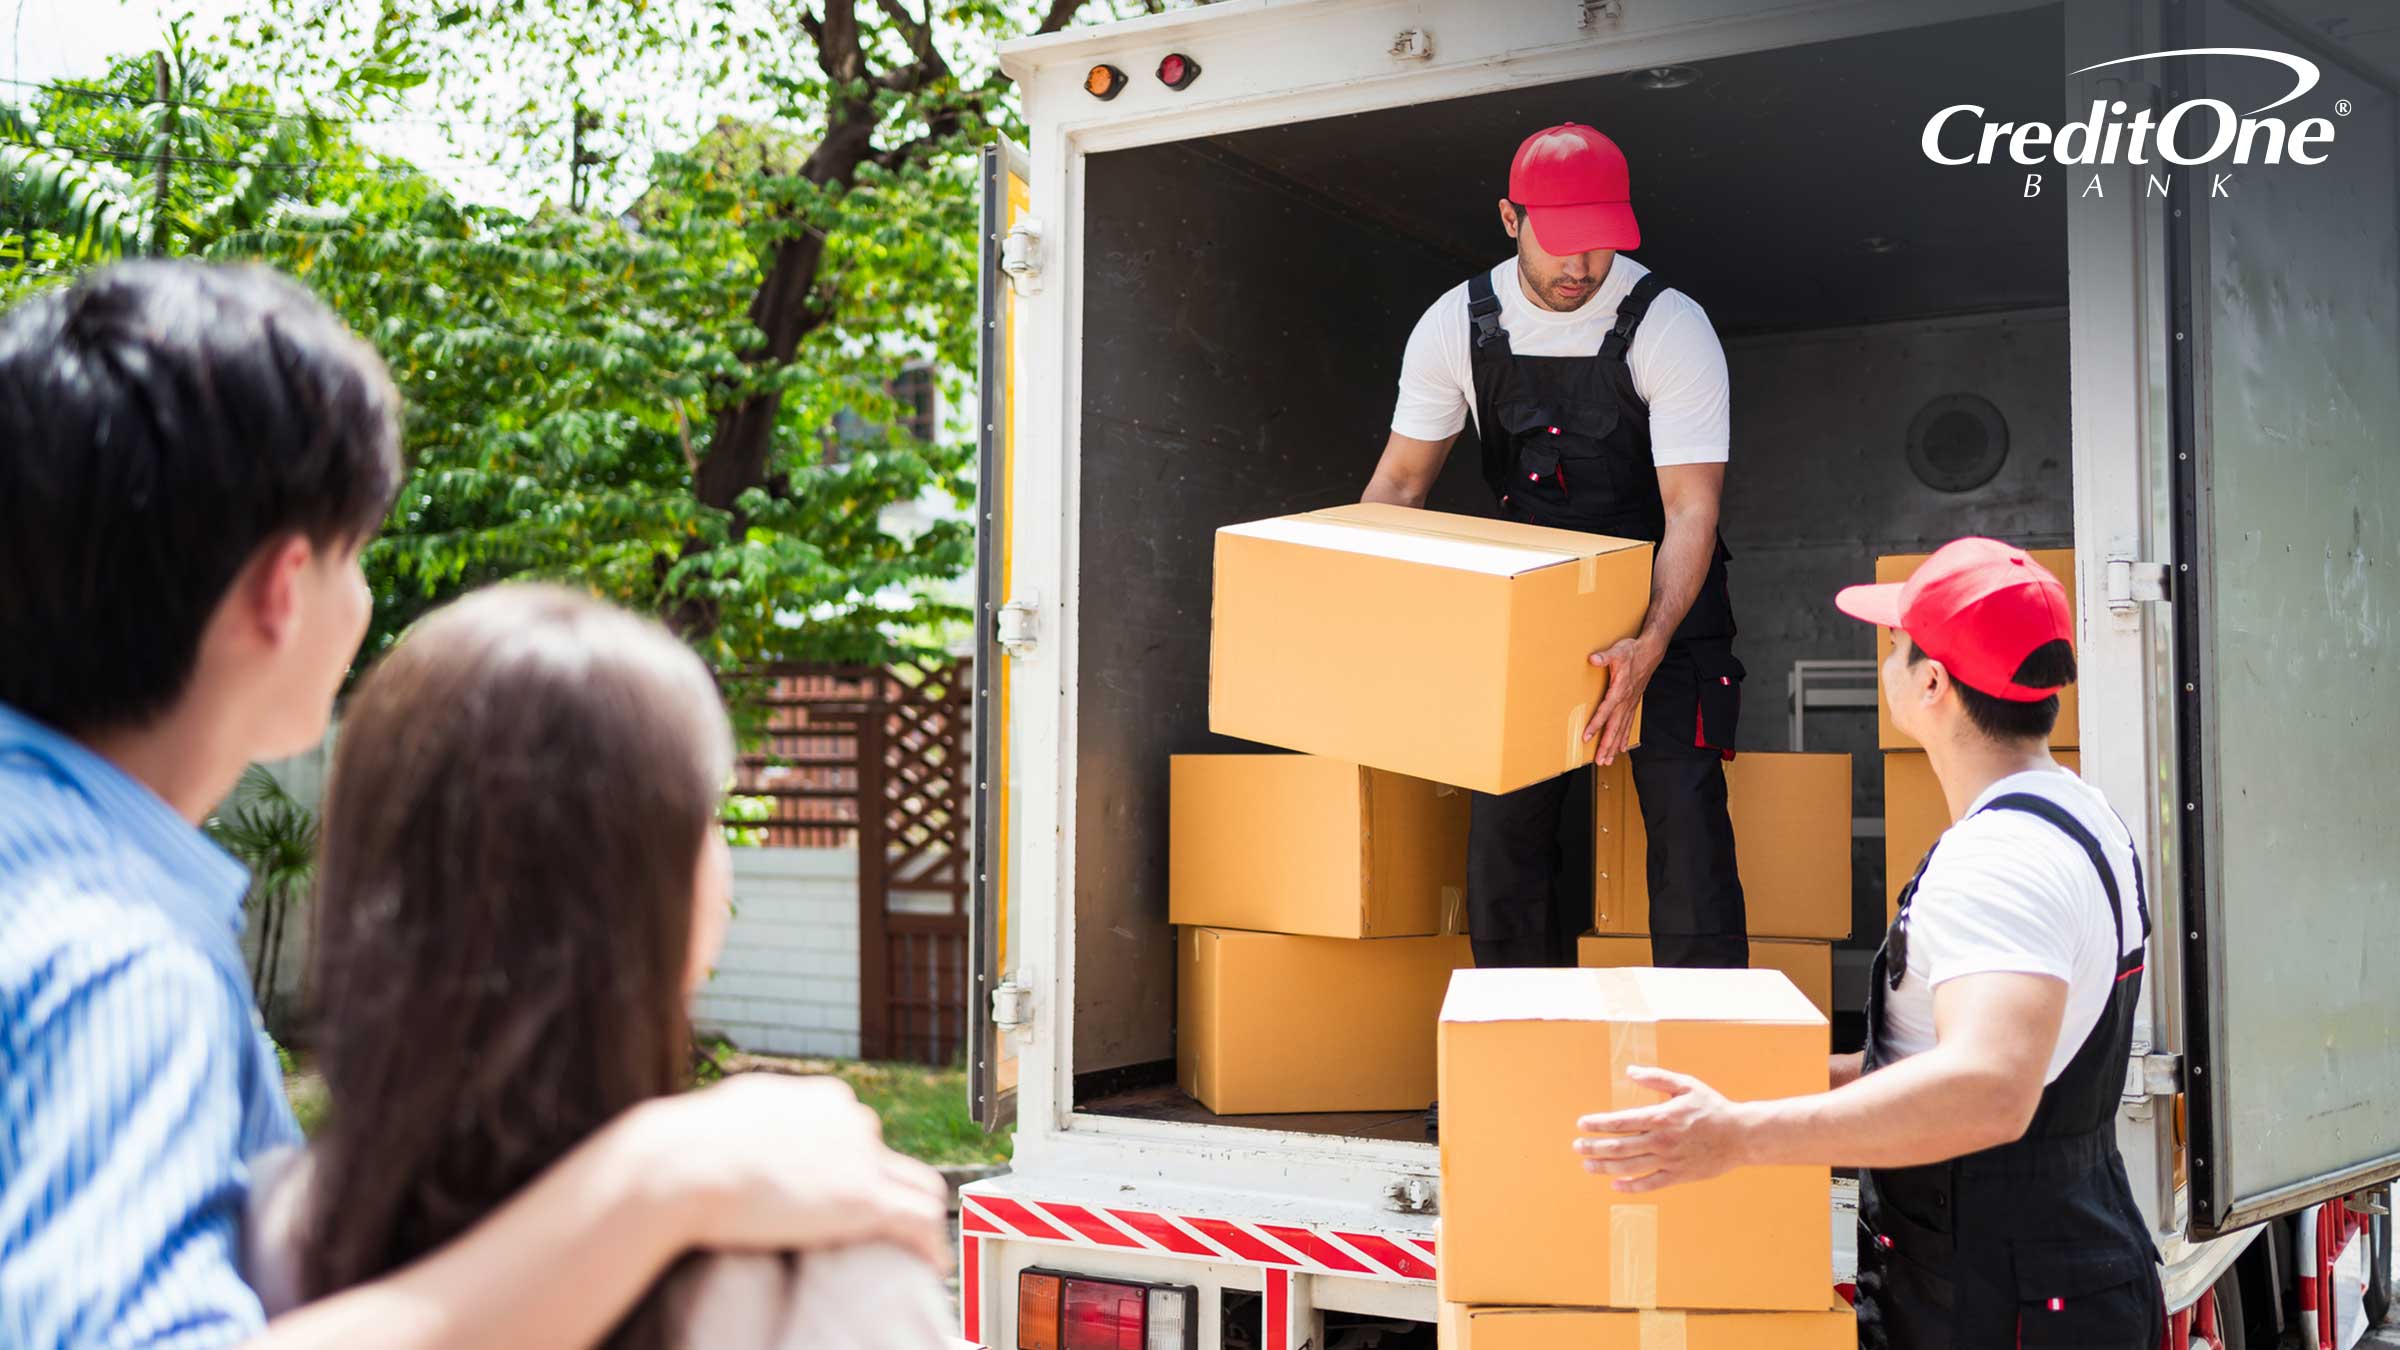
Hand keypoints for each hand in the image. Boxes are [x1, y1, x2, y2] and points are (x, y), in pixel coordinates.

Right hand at [641, 1074, 950, 1267]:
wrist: (687, 1163)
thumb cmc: (692, 1141)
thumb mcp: (737, 1108)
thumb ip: (762, 1113)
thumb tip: (750, 1117)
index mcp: (824, 1099)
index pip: (858, 1132)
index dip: (855, 1167)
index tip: (846, 1196)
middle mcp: (852, 1118)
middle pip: (889, 1159)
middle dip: (888, 1190)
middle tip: (885, 1226)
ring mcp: (862, 1156)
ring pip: (918, 1185)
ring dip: (920, 1217)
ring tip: (919, 1249)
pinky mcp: (863, 1197)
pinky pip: (918, 1219)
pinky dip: (930, 1243)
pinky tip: (932, 1265)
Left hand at [1571, 1066, 1752, 1193]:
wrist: (1741, 1135)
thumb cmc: (1712, 1107)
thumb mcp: (1686, 1085)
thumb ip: (1656, 1077)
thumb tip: (1629, 1071)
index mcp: (1661, 1117)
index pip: (1621, 1122)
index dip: (1598, 1124)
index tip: (1582, 1124)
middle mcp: (1662, 1140)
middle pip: (1620, 1147)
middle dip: (1594, 1148)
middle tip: (1577, 1147)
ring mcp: (1670, 1160)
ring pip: (1630, 1167)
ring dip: (1605, 1167)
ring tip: (1588, 1166)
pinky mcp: (1679, 1176)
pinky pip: (1650, 1184)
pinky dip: (1631, 1187)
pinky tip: (1615, 1185)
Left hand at [1584, 636, 1662, 765]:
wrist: (1651, 652)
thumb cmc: (1632, 652)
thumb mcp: (1617, 651)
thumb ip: (1604, 657)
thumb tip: (1593, 659)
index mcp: (1619, 690)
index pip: (1605, 712)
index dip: (1596, 725)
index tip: (1586, 737)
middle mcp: (1625, 701)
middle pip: (1615, 727)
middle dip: (1607, 745)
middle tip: (1600, 760)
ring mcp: (1630, 704)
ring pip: (1622, 729)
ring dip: (1615, 745)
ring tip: (1608, 760)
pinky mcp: (1633, 703)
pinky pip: (1629, 724)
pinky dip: (1625, 737)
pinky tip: (1622, 747)